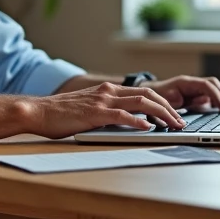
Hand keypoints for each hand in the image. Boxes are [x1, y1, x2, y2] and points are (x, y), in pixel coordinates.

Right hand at [25, 83, 186, 138]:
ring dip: (161, 114)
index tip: (174, 115)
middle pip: (149, 95)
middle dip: (169, 108)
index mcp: (108, 90)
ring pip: (141, 103)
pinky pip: (122, 115)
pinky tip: (149, 128)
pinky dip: (139, 121)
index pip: (143, 93)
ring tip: (173, 125)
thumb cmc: (60, 114)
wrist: (38, 111)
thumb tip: (126, 124)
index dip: (162, 103)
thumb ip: (107, 113)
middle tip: (181, 122)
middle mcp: (108, 92)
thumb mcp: (88, 110)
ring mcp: (102, 101)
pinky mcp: (95, 113)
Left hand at [141, 75, 219, 112]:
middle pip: (214, 85)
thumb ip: (182, 103)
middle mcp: (191, 83)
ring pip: (214, 89)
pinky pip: (209, 95)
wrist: (146, 93)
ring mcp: (193, 87)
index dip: (217, 97)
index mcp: (185, 82)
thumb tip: (202, 104)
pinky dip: (218, 101)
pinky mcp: (193, 94)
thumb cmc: (154, 97)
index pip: (207, 86)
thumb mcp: (164, 102)